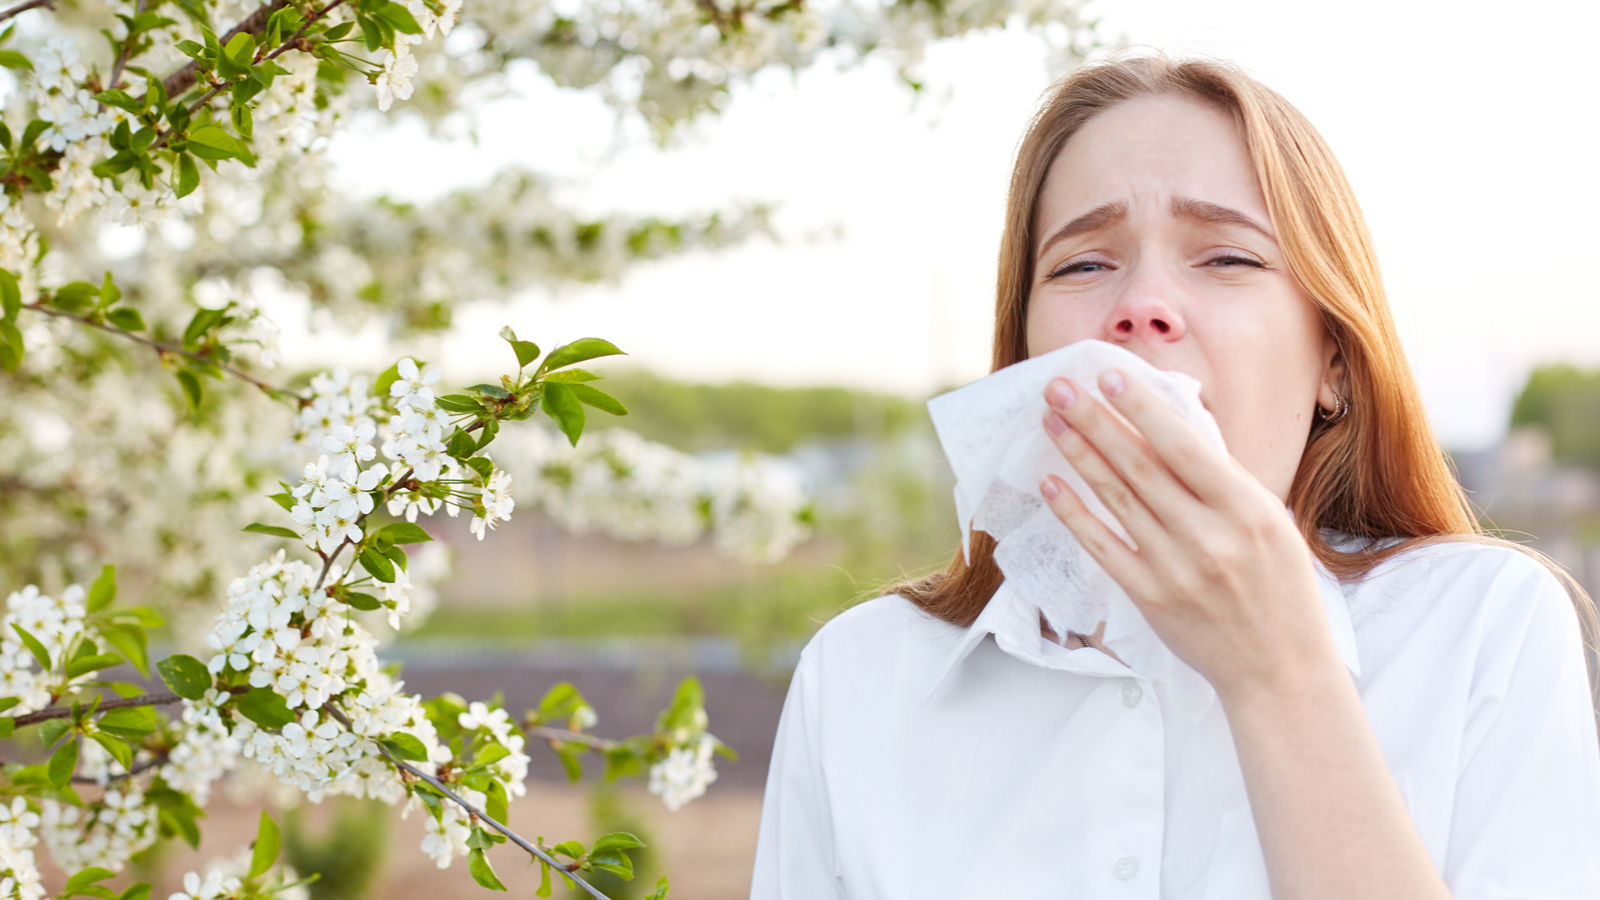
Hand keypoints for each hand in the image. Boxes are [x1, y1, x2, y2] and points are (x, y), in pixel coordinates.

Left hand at [1035, 368, 1338, 700]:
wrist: (1281, 670)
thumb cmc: (1280, 589)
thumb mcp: (1271, 523)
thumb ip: (1223, 481)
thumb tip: (1170, 428)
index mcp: (1248, 510)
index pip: (1185, 447)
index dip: (1143, 409)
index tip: (1109, 375)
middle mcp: (1210, 537)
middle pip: (1140, 466)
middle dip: (1096, 420)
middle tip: (1060, 386)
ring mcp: (1176, 569)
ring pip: (1117, 500)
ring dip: (1079, 456)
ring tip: (1052, 421)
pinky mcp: (1150, 597)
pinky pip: (1103, 547)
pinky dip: (1075, 513)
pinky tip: (1051, 484)